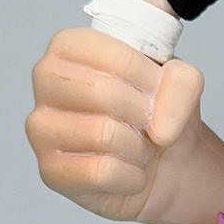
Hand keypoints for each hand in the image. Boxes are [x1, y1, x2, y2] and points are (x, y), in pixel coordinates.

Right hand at [26, 28, 202, 220]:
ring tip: (138, 148)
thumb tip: (161, 127)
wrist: (165, 164)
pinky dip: (131, 177)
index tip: (156, 93)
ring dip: (139, 148)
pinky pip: (102, 172)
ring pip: (103, 134)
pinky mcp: (50, 171)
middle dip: (143, 116)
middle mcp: (47, 80)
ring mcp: (41, 127)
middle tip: (149, 125)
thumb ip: (183, 83)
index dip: (149, 80)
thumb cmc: (157, 114)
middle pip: (104, 93)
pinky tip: (129, 173)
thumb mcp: (183, 84)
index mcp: (69, 46)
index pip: (115, 57)